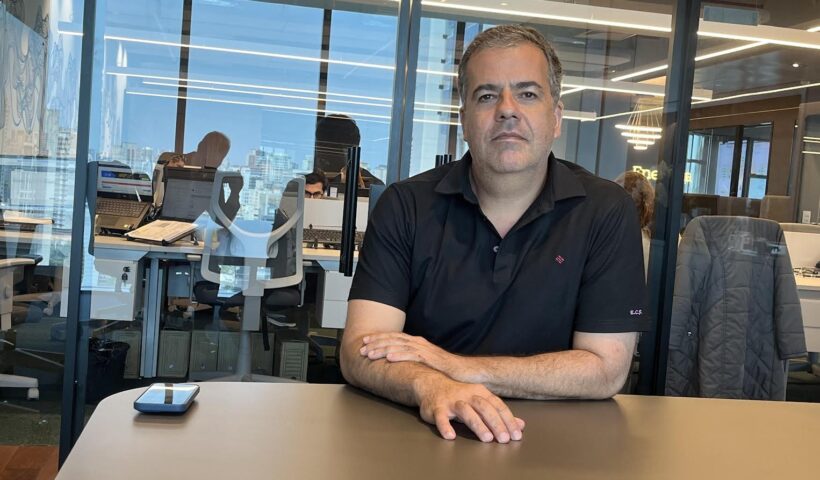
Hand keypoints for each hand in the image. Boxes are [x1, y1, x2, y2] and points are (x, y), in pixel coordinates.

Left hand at [360, 333, 476, 381]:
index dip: (379, 339)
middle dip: (376, 342)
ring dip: (383, 348)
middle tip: (362, 346)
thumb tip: (401, 367)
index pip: (395, 338)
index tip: (365, 342)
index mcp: (418, 344)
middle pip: (394, 340)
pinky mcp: (432, 359)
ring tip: (369, 352)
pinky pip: (413, 355)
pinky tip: (389, 357)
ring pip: (400, 346)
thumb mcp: (428, 365)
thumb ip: (415, 363)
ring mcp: (426, 350)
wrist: (469, 373)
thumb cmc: (449, 370)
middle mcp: (420, 344)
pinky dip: (399, 355)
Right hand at [414, 374, 524, 442]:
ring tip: (486, 438)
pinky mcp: (436, 408)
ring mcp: (451, 401)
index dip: (508, 420)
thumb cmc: (459, 395)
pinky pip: (441, 417)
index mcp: (480, 392)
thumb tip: (521, 425)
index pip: (497, 405)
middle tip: (504, 439)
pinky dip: (445, 426)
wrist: (431, 384)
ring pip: (465, 411)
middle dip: (496, 423)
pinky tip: (451, 436)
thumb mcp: (480, 400)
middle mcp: (467, 394)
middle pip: (484, 407)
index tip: (516, 435)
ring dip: (477, 424)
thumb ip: (499, 414)